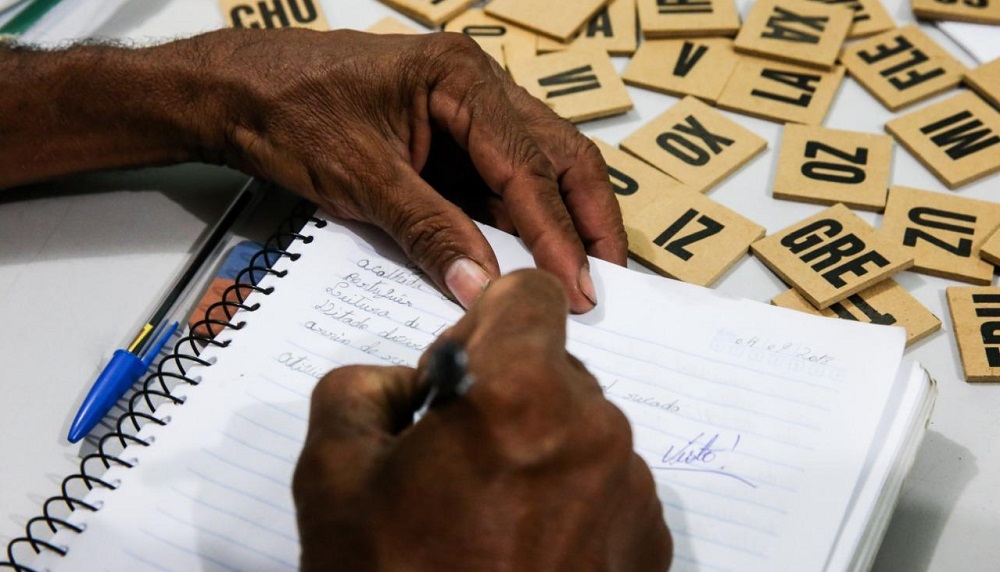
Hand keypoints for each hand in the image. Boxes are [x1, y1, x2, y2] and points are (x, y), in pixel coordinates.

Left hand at [197, 29, 625, 312]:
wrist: (238, 92)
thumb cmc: (288, 111)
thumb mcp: (360, 177)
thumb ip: (426, 229)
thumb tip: (479, 284)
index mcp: (459, 78)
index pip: (526, 164)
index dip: (555, 232)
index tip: (575, 284)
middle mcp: (475, 85)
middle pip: (557, 153)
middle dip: (587, 217)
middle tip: (605, 276)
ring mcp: (465, 109)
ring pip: (538, 164)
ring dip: (561, 218)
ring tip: (580, 272)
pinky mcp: (448, 137)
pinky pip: (499, 178)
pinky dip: (519, 218)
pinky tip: (530, 255)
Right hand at [293, 270, 671, 570]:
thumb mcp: (331, 476)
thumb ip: (361, 388)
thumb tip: (407, 386)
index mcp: (522, 395)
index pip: (530, 294)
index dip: (484, 319)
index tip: (455, 372)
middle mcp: (595, 430)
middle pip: (553, 365)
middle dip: (503, 391)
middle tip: (452, 460)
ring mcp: (631, 490)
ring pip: (579, 426)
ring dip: (535, 447)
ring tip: (486, 518)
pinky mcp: (650, 543)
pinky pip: (606, 483)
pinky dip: (568, 497)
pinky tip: (524, 552)